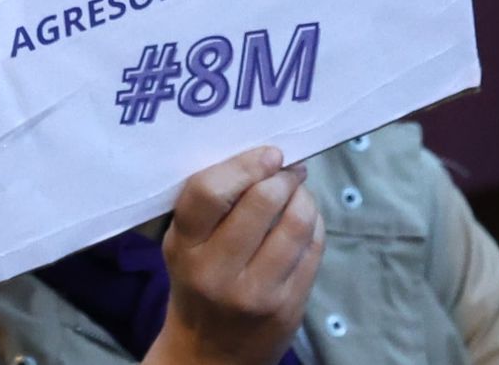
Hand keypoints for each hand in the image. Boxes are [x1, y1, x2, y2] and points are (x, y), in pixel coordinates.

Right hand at [143, 146, 325, 364]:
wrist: (209, 354)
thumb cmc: (198, 281)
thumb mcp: (185, 244)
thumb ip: (210, 202)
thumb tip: (261, 153)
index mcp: (184, 247)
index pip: (209, 192)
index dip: (245, 164)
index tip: (267, 154)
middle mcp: (216, 271)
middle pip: (261, 201)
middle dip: (282, 175)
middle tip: (286, 169)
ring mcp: (256, 292)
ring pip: (296, 222)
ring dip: (303, 196)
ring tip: (297, 192)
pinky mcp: (288, 306)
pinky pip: (313, 247)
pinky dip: (314, 223)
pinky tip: (304, 221)